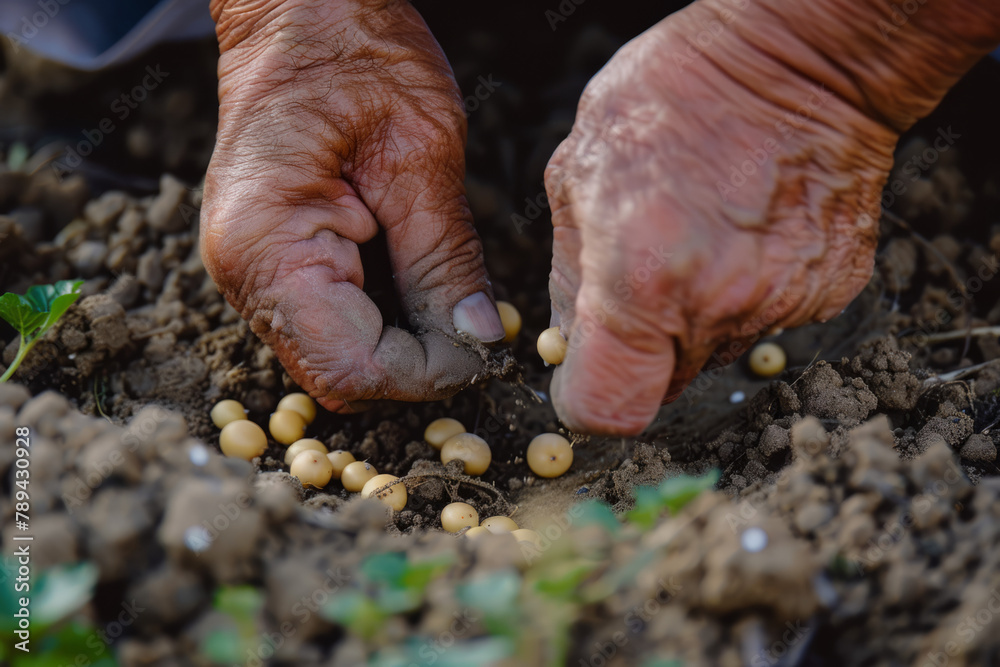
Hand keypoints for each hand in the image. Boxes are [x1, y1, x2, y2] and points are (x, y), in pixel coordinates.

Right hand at [202, 0, 503, 411]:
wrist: (300, 7)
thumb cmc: (352, 51)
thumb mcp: (420, 151)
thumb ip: (446, 257)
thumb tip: (477, 337)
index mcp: (268, 244)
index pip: (353, 365)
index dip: (425, 372)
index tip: (480, 345)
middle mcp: (244, 272)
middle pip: (339, 373)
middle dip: (415, 364)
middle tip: (474, 326)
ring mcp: (252, 270)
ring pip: (336, 356)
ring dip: (401, 345)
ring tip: (448, 297)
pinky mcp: (274, 261)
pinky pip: (331, 322)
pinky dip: (383, 320)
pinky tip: (417, 281)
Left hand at [544, 1, 903, 434]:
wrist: (801, 60)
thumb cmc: (676, 97)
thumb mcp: (579, 171)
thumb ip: (569, 273)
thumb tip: (569, 340)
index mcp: (639, 279)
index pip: (608, 409)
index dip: (587, 400)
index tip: (583, 372)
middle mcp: (714, 308)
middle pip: (662, 387)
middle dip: (640, 351)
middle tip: (642, 280)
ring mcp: (779, 306)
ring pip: (714, 353)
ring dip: (695, 318)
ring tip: (696, 238)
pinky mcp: (827, 295)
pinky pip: (766, 322)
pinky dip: (747, 294)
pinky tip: (743, 233)